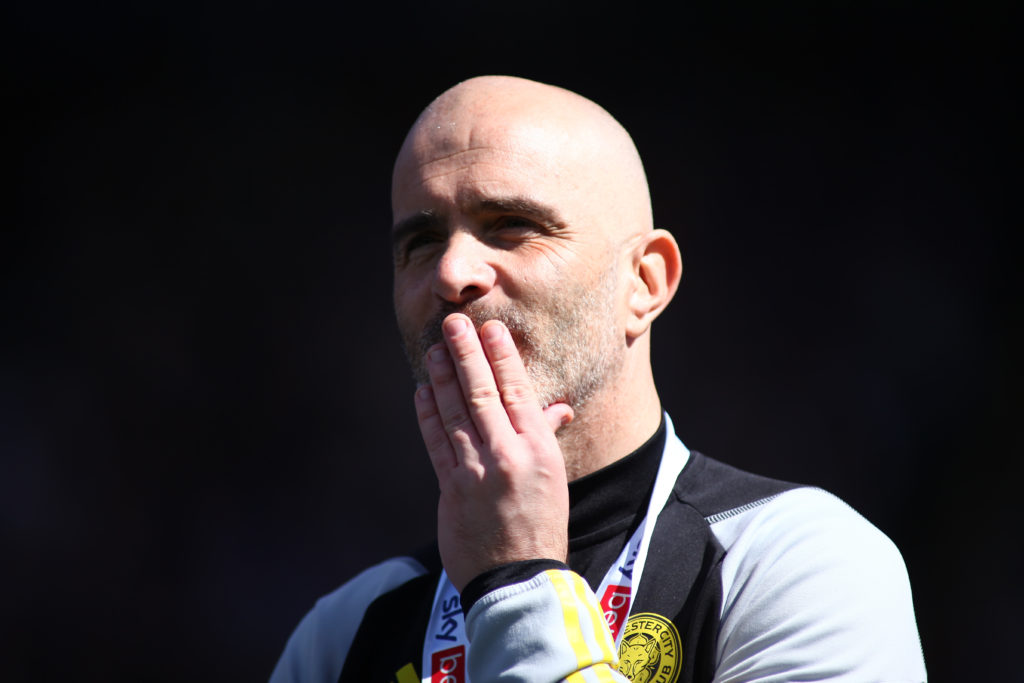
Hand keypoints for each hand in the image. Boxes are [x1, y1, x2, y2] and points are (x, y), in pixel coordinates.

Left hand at [414, 313, 573, 591]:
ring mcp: (477, 471)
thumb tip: (557, 407)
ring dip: (442, 377)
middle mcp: (508, 455)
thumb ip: (546, 436)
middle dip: (465, 354)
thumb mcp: (554, 478)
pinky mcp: (451, 488)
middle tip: (452, 324)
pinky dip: (428, 414)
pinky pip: (436, 442)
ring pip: (455, 412)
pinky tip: (422, 392)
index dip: (501, 356)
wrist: (518, 577)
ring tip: (433, 350)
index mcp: (539, 449)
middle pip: (482, 393)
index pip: (518, 391)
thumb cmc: (541, 523)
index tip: (489, 329)